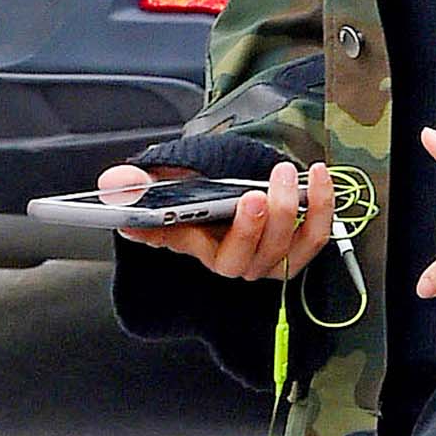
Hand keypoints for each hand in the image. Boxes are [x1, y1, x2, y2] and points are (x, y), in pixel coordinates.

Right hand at [98, 159, 334, 283]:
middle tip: (253, 195)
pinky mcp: (300, 245)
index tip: (171, 219)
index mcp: (195, 245)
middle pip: (245, 259)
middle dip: (250, 229)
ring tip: (285, 175)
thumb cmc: (199, 190)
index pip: (181, 245)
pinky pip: (315, 236)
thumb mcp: (161, 182)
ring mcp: (271, 256)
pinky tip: (320, 176)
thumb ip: (134, 184)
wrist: (235, 187)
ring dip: (289, 214)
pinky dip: (321, 207)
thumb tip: (115, 186)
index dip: (174, 236)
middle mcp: (236, 260)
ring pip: (284, 250)